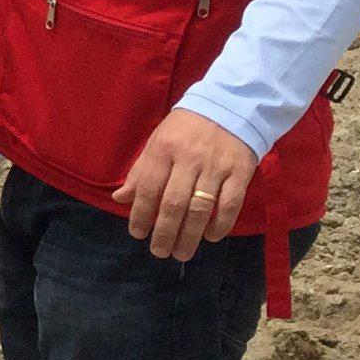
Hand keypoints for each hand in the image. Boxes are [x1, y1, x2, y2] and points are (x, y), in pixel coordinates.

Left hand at [113, 108, 258, 260]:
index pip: (148, 187)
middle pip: (174, 202)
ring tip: (181, 253)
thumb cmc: (186, 128)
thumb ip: (140, 171)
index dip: (141, 214)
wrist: (231, 106)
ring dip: (190, 235)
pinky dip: (221, 224)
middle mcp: (188, 159)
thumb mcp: (157, 141)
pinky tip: (211, 237)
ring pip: (201, 207)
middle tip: (160, 252)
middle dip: (165, 232)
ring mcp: (216, 166)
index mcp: (163, 149)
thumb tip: (120, 199)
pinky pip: (230, 203)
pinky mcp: (240, 172)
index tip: (137, 234)